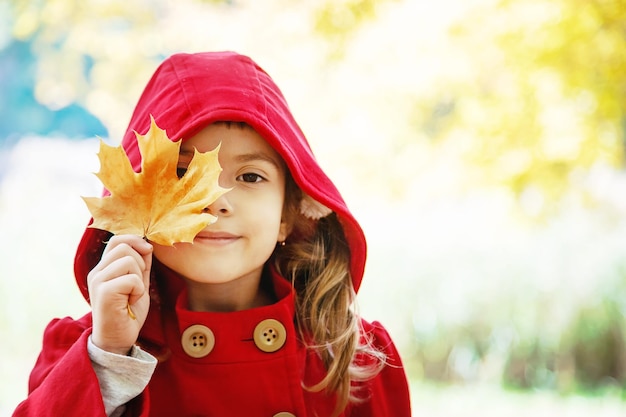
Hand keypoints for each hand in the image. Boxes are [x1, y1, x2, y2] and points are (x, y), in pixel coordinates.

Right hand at [88, 235, 152, 354]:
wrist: (118, 340)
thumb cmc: (127, 313)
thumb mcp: (138, 284)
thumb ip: (141, 265)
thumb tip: (147, 245)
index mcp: (103, 268)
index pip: (116, 240)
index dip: (135, 240)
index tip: (148, 251)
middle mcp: (96, 272)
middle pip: (124, 247)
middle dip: (140, 263)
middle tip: (137, 284)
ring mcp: (98, 281)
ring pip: (128, 260)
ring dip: (139, 278)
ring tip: (132, 294)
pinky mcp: (103, 292)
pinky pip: (132, 279)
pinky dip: (138, 290)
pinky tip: (130, 302)